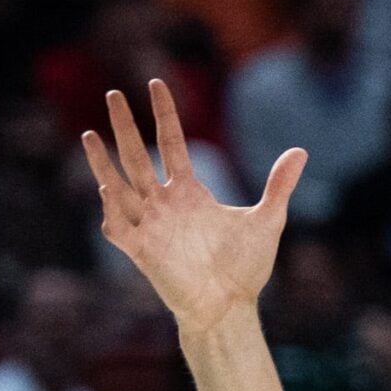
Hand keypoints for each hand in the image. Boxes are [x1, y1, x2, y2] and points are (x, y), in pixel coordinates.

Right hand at [81, 80, 304, 334]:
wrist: (229, 307)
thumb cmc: (244, 268)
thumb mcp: (267, 219)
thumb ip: (279, 185)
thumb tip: (301, 150)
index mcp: (190, 193)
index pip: (172, 144)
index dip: (164, 114)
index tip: (155, 84)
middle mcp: (165, 204)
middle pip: (139, 156)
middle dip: (126, 126)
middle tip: (113, 93)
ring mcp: (151, 226)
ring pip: (119, 185)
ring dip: (103, 161)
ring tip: (90, 133)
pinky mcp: (142, 251)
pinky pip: (120, 225)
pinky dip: (113, 207)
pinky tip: (106, 187)